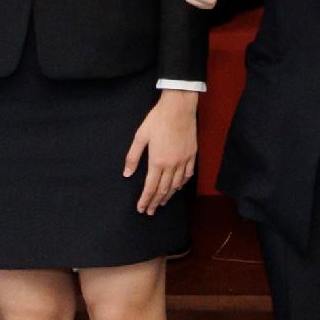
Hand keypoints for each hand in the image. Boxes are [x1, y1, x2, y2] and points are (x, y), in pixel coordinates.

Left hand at [125, 90, 199, 213]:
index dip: (145, 200)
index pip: (150, 187)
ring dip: (168, 195)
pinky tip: (178, 187)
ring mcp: (183, 160)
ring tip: (162, 202)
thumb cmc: (157, 120)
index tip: (141, 209)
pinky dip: (182, 183)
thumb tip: (127, 173)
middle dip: (155, 202)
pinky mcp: (192, 154)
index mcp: (157, 161)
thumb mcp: (140, 137)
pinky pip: (188, 174)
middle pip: (163, 189)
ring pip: (176, 184)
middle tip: (150, 211)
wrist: (179, 107)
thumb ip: (133, 157)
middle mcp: (171, 165)